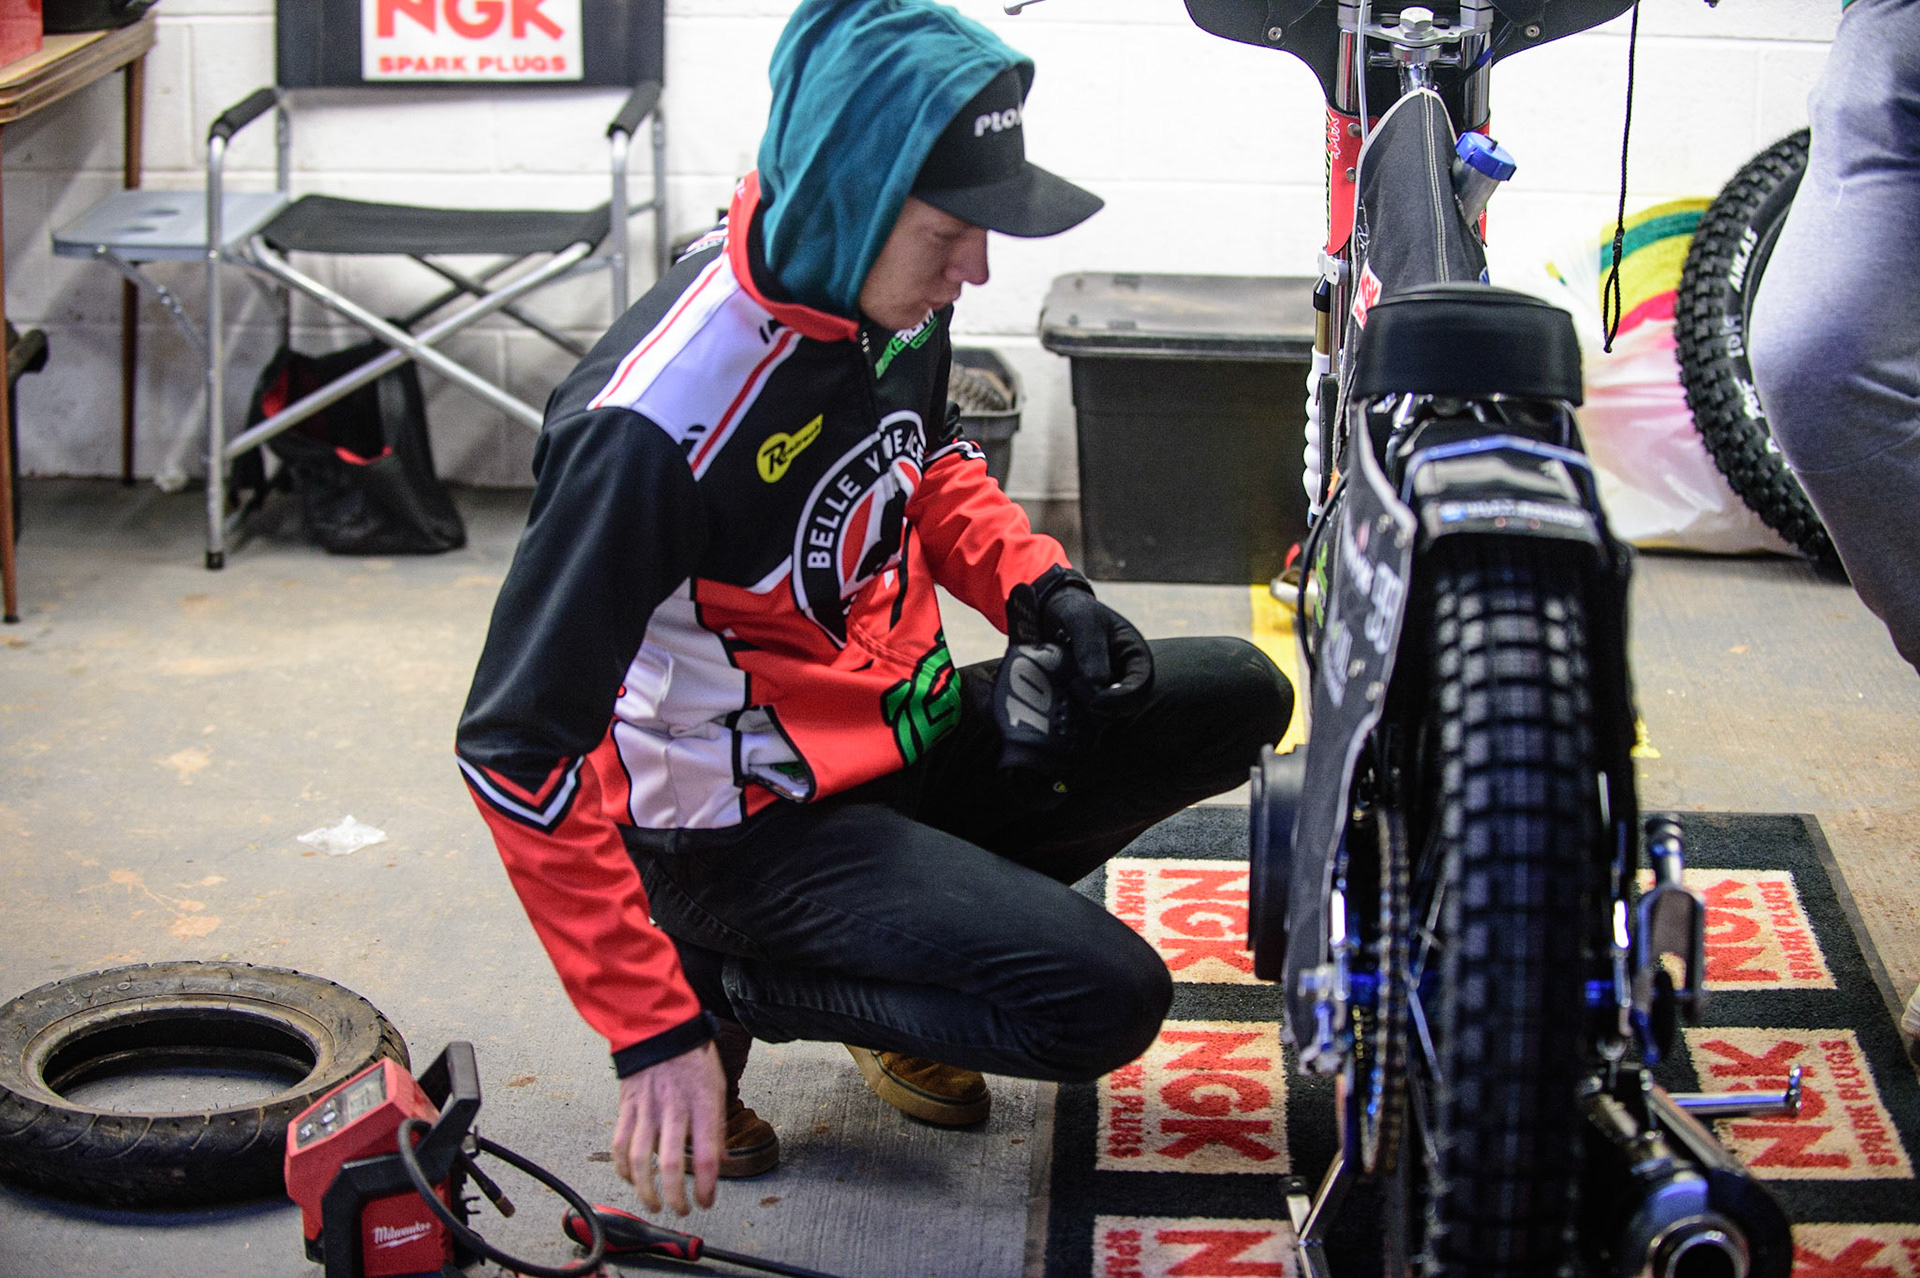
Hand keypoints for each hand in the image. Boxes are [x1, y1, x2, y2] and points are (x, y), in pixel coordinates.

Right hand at [611, 1041, 724, 1215]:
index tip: (706, 1201)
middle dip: (675, 1196)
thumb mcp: (717, 1087)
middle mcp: (674, 1109)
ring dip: (646, 1190)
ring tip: (654, 1204)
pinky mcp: (627, 1107)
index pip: (707, 1156)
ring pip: (639, 1160)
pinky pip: (619, 1144)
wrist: (659, 1027)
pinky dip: (622, 1168)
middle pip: (670, 1164)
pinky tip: (630, 1180)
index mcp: (702, 1104)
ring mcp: (647, 1109)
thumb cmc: (692, 1057)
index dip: (707, 1186)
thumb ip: (716, 1126)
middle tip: (681, 1210)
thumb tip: (721, 1160)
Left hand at [1009, 567, 1152, 715]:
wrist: (1055, 614)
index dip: (1120, 699)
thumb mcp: (1083, 619)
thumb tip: (1097, 683)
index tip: (1095, 700)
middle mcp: (1126, 677)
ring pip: (1103, 713)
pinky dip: (1072, 707)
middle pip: (1123, 707)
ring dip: (1083, 707)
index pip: (1139, 688)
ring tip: (1065, 684)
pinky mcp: (1089, 697)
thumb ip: (1090, 646)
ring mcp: (1108, 689)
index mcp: (1136, 657)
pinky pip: (1085, 713)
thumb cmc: (1076, 610)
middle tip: (1073, 688)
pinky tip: (1058, 692)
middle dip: (1099, 706)